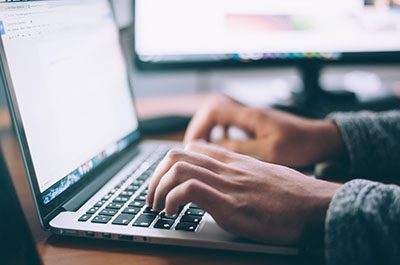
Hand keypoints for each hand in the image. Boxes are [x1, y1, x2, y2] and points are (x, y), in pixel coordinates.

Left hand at [147, 141, 340, 244]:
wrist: (318, 206)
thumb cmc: (295, 196)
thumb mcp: (264, 177)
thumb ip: (242, 175)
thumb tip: (227, 185)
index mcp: (235, 161)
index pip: (193, 148)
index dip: (171, 163)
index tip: (165, 181)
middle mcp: (227, 167)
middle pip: (177, 154)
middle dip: (155, 176)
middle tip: (152, 196)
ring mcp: (228, 184)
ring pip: (177, 168)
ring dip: (157, 188)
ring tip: (157, 206)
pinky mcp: (230, 204)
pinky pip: (189, 190)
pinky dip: (172, 200)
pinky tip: (172, 213)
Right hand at [185, 96, 344, 166]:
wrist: (322, 139)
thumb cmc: (301, 145)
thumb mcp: (270, 152)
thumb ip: (240, 148)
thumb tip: (213, 147)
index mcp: (250, 116)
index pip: (213, 111)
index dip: (198, 127)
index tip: (193, 146)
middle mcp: (248, 112)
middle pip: (212, 110)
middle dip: (199, 128)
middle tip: (193, 148)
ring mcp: (252, 117)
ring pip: (220, 117)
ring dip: (208, 130)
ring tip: (203, 148)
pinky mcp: (256, 124)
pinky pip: (230, 123)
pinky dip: (220, 133)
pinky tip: (222, 145)